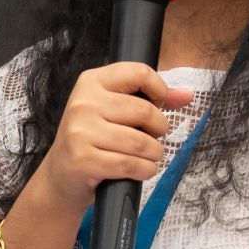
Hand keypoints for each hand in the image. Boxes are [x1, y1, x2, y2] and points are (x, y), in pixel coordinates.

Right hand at [21, 62, 194, 215]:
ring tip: (147, 157)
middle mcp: (83, 103)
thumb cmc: (93, 139)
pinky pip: (130, 164)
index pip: (138, 73)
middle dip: (158, 129)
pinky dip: (144, 170)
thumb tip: (186, 96)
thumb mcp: (115, 112)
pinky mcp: (83, 159)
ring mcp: (81, 131)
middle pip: (144, 111)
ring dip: (153, 154)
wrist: (61, 175)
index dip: (159, 89)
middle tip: (152, 138)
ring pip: (140, 142)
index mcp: (91, 82)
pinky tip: (141, 169)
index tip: (160, 104)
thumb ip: (151, 100)